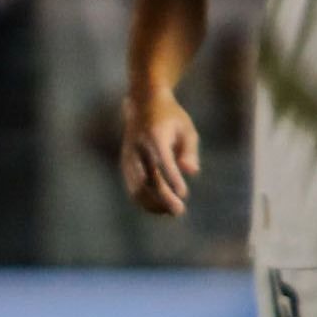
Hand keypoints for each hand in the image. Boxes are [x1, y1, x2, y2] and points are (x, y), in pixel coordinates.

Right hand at [120, 92, 199, 216]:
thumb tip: (191, 172)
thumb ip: (190, 150)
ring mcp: (128, 156)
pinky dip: (143, 200)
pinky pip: (132, 187)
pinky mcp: (124, 164)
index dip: (172, 178)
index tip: (184, 194)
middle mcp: (138, 147)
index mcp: (155, 135)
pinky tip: (158, 208)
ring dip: (153, 203)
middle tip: (179, 210)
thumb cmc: (171, 118)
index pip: (163, 161)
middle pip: (148, 178)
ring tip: (170, 212)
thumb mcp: (186, 128)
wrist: (143, 104)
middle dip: (163, 197)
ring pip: (137, 187)